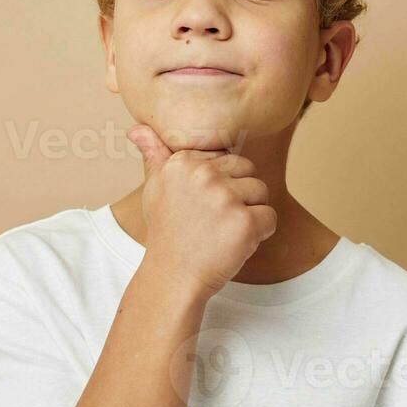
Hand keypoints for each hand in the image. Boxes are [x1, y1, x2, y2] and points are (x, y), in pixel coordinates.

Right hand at [126, 124, 277, 296]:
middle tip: (215, 221)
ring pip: (261, 192)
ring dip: (250, 214)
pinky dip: (259, 234)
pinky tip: (235, 244)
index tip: (201, 207)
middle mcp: (203, 175)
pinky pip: (270, 218)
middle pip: (247, 171)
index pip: (226, 159)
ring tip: (223, 232)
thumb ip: (154, 155)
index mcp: (183, 162)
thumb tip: (137, 128)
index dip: (220, 186)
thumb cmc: (167, 233)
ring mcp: (225, 198)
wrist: (173, 277)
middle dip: (239, 195)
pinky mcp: (245, 222)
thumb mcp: (155, 189)